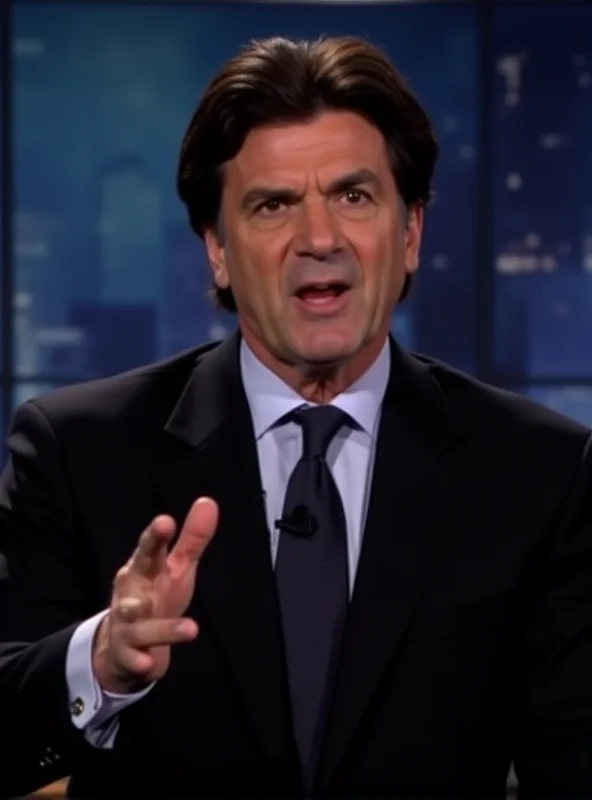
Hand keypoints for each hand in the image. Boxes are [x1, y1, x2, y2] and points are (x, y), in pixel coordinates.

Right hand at [92, 497, 217, 693]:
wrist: (123, 645)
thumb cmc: (155, 595)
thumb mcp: (176, 568)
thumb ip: (192, 539)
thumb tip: (208, 502)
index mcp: (143, 568)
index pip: (149, 548)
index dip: (156, 535)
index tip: (166, 521)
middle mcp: (131, 592)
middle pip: (136, 573)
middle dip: (144, 560)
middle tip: (158, 560)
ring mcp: (127, 623)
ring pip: (140, 623)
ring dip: (163, 627)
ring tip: (191, 629)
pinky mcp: (126, 652)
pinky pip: (131, 657)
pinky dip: (139, 661)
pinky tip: (149, 664)